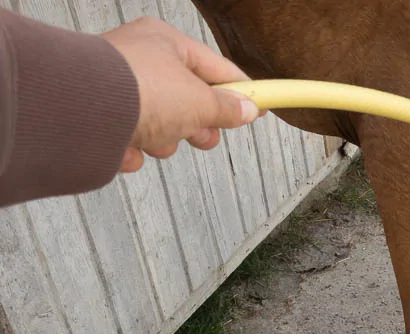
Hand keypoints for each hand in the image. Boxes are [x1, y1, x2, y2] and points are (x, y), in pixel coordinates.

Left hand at [101, 17, 261, 172]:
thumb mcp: (201, 102)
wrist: (82, 111)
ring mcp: (116, 89)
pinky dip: (132, 150)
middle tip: (202, 135)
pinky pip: (129, 140)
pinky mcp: (97, 117)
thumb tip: (247, 110)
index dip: (242, 91)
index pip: (216, 67)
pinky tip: (126, 147)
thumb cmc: (140, 91)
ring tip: (156, 139)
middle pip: (186, 100)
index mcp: (165, 42)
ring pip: (158, 125)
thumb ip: (228, 108)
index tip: (262, 106)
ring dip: (164, 140)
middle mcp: (138, 60)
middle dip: (196, 125)